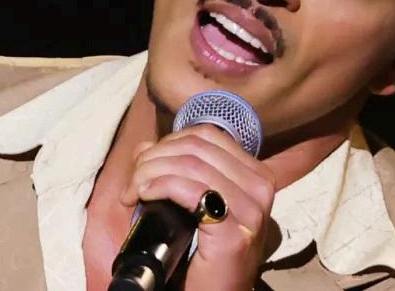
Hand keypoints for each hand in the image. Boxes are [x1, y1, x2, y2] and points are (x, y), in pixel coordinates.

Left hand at [119, 124, 276, 290]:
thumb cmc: (206, 258)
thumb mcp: (195, 206)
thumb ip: (176, 171)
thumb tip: (145, 146)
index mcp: (256, 175)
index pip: (208, 136)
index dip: (169, 142)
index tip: (143, 164)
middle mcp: (261, 187)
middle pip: (196, 147)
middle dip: (154, 157)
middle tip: (133, 182)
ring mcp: (251, 210)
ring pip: (190, 164)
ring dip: (150, 172)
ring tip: (133, 192)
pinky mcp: (234, 232)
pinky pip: (188, 190)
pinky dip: (158, 186)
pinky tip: (143, 197)